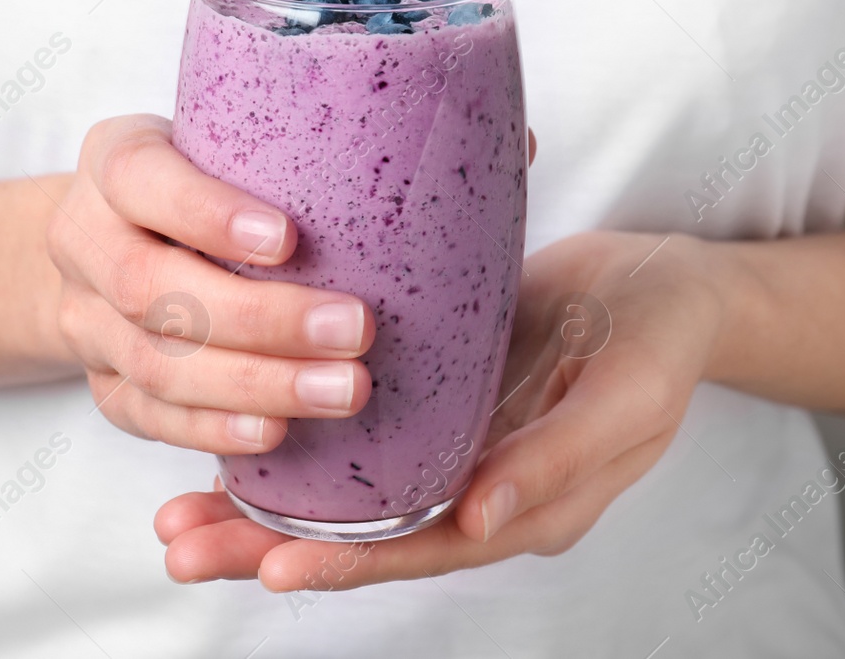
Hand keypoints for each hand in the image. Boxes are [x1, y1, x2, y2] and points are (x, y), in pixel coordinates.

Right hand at [45, 114, 376, 452]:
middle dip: (260, 318)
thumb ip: (275, 151)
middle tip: (356, 329)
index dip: (208, 213)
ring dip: (256, 384)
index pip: (143, 180)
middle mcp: (82, 240)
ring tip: (344, 389)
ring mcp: (84, 320)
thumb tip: (421, 163)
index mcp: (112, 163)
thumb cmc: (194, 180)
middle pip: (150, 287)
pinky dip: (213, 430)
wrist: (102, 240)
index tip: (291, 239)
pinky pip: (149, 416)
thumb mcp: (215, 140)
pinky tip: (277, 433)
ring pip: (156, 363)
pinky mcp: (100, 382)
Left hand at [154, 229, 727, 589]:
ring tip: (179, 511)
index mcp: (528, 508)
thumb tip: (479, 522)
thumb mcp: (627, 397)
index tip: (273, 563)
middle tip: (182, 544)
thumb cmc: (661, 337)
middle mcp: (478, 489)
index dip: (351, 561)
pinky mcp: (436, 397)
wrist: (665, 282)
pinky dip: (296, 440)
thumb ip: (556, 460)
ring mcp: (452, 446)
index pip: (425, 549)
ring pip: (349, 492)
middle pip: (366, 536)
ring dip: (264, 504)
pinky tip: (233, 429)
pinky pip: (360, 435)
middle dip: (270, 545)